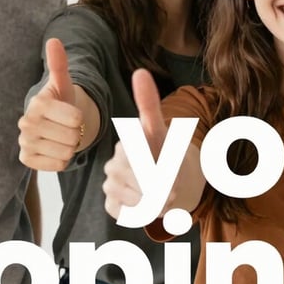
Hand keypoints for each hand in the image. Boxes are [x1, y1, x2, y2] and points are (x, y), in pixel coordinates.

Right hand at [18, 38, 83, 170]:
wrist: (52, 123)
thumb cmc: (62, 101)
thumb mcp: (64, 83)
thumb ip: (60, 64)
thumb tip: (54, 40)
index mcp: (37, 103)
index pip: (76, 119)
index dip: (80, 118)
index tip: (71, 114)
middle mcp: (26, 123)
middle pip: (72, 136)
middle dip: (76, 133)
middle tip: (67, 127)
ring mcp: (24, 142)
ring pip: (67, 152)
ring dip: (70, 146)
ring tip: (62, 136)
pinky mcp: (26, 160)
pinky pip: (59, 165)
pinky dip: (63, 159)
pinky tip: (56, 148)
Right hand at [103, 69, 165, 219]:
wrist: (172, 182)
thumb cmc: (166, 153)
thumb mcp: (162, 129)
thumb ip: (149, 103)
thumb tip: (139, 71)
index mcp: (127, 142)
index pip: (140, 153)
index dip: (158, 163)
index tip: (164, 163)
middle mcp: (114, 162)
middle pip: (140, 178)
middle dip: (159, 184)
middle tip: (170, 184)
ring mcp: (111, 184)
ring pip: (134, 197)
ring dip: (154, 200)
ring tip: (163, 195)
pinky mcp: (112, 204)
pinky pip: (127, 212)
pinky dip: (142, 211)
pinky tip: (148, 203)